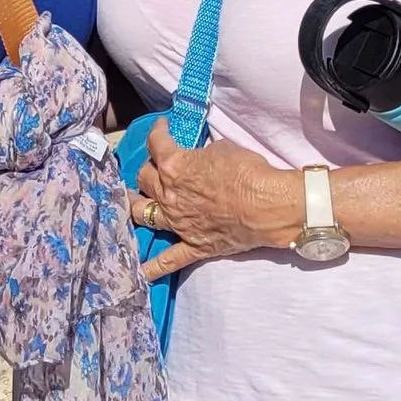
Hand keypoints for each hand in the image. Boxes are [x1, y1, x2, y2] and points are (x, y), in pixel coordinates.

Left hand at [133, 122, 301, 281]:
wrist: (268, 206)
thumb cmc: (247, 172)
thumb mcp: (221, 149)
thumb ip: (200, 155)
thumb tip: (198, 159)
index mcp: (173, 166)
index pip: (156, 144)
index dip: (158, 132)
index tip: (162, 129)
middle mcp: (168, 195)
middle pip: (145, 179)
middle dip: (148, 169)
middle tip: (155, 167)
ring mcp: (178, 223)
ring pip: (144, 213)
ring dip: (137, 206)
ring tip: (132, 202)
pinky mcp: (193, 245)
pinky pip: (168, 260)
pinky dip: (153, 267)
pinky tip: (140, 272)